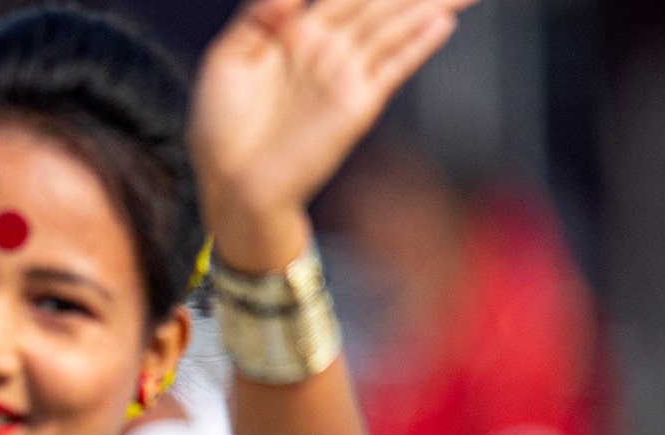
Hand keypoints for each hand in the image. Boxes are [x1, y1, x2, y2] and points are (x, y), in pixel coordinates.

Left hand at [191, 0, 472, 269]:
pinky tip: (443, 23)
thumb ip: (256, 17)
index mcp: (294, 34)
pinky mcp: (356, 104)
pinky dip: (418, 44)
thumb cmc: (220, 130)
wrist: (232, 185)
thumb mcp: (226, 61)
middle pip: (379, 3)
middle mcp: (326, 49)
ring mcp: (344, 75)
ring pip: (395, 25)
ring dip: (429, 4)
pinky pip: (393, 66)